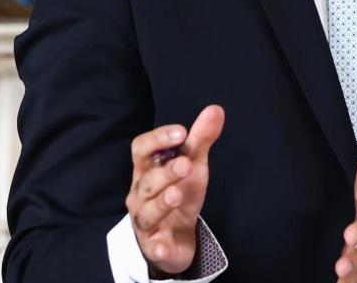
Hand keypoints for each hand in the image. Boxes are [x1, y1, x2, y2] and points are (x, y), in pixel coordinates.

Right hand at [125, 104, 224, 274]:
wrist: (176, 237)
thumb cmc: (178, 193)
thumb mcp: (192, 165)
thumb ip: (200, 139)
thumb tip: (216, 109)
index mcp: (147, 169)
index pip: (141, 149)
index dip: (157, 139)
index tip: (181, 131)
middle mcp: (140, 194)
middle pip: (146, 181)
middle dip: (165, 172)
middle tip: (186, 164)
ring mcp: (145, 221)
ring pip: (147, 212)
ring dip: (161, 203)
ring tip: (177, 194)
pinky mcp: (154, 246)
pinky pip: (153, 246)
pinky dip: (158, 246)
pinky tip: (165, 245)